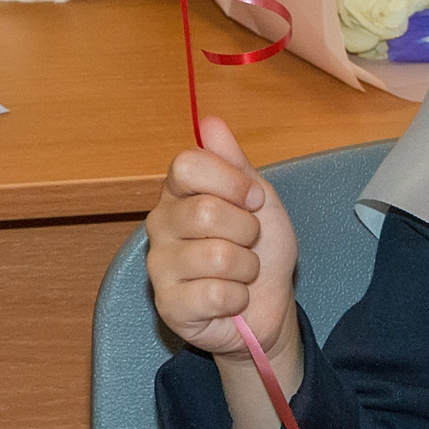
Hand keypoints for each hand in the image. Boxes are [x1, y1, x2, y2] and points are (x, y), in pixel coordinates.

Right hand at [146, 116, 301, 428]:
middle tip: (249, 243)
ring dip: (247, 268)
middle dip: (247, 231)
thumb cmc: (260, 251)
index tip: (253, 199)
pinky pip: (215, 294)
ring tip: (242, 273)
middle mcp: (160, 225)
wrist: (268, 306)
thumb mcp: (257, 199)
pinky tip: (231, 300)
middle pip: (205, 211)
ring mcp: (160, 267)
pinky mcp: (169, 306)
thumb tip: (210, 121)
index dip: (230, 181)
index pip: (187, 165)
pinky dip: (238, 298)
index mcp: (178, 193)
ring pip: (216, 256)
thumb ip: (233, 162)